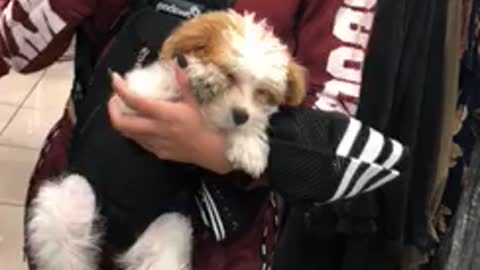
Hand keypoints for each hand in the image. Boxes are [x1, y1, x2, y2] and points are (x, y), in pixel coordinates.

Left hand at [107, 58, 231, 174]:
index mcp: (164, 114)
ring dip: (121, 119)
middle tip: (116, 97)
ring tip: (124, 109)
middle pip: (121, 122)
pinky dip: (133, 130)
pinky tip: (139, 123)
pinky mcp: (156, 152)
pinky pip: (138, 141)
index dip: (120, 89)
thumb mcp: (194, 101)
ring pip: (126, 133)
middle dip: (112, 108)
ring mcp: (154, 143)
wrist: (210, 150)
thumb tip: (177, 62)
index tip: (116, 79)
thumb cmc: (204, 124)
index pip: (134, 101)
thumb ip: (183, 82)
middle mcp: (155, 129)